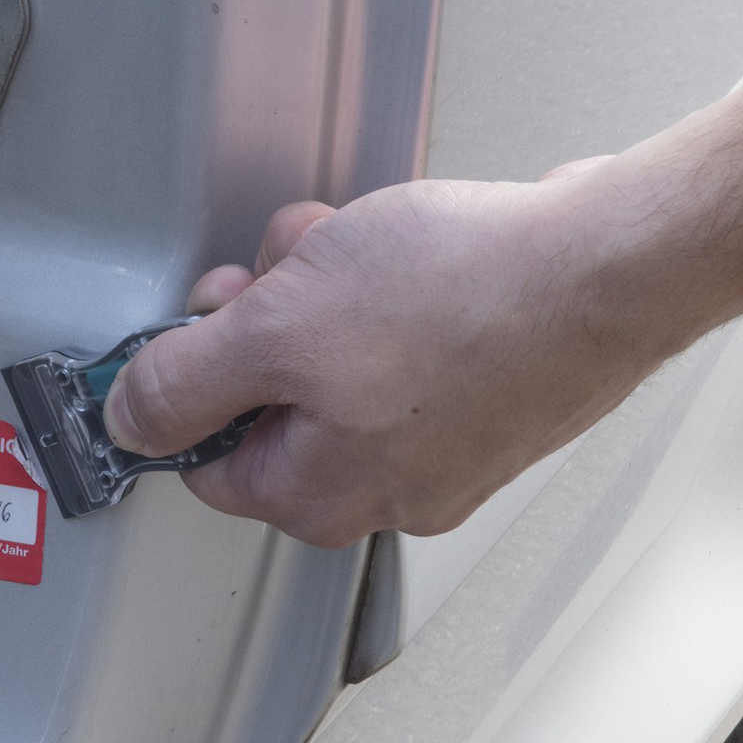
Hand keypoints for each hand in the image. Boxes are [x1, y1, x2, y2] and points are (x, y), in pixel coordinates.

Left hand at [101, 161, 692, 546]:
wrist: (615, 263)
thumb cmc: (465, 302)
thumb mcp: (276, 330)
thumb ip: (183, 383)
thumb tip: (127, 420)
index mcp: (318, 498)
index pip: (204, 460)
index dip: (192, 377)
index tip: (207, 320)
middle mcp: (386, 490)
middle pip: (273, 399)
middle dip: (269, 317)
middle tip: (292, 268)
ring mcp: (447, 444)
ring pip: (337, 356)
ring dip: (327, 287)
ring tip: (360, 244)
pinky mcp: (491, 390)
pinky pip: (405, 338)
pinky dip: (392, 286)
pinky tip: (413, 245)